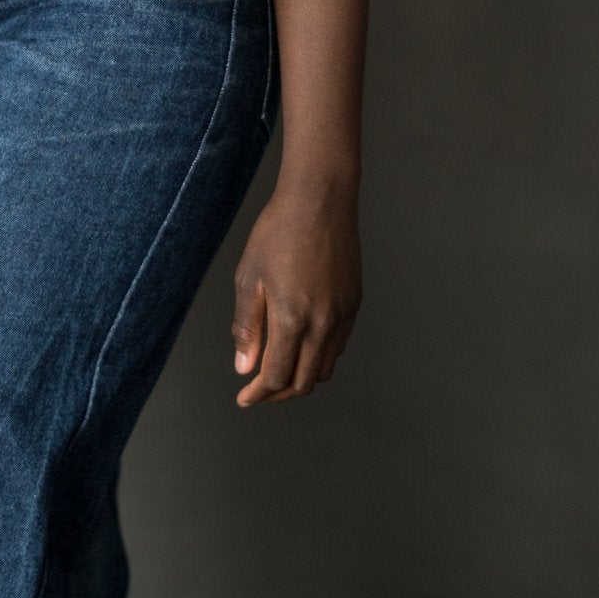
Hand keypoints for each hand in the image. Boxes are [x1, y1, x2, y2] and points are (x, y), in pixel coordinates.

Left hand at [230, 173, 360, 405]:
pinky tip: (301, 345)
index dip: (258, 393)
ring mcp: (343, 314)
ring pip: (325, 368)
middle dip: (278, 394)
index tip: (244, 398)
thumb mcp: (250, 277)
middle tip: (258, 392)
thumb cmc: (278, 232)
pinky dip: (319, 357)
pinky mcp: (354, 303)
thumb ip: (247, 327)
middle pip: (304, 382)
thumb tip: (244, 368)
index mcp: (293, 319)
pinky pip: (338, 345)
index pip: (277, 376)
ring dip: (301, 378)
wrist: (320, 199)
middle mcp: (324, 324)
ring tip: (278, 372)